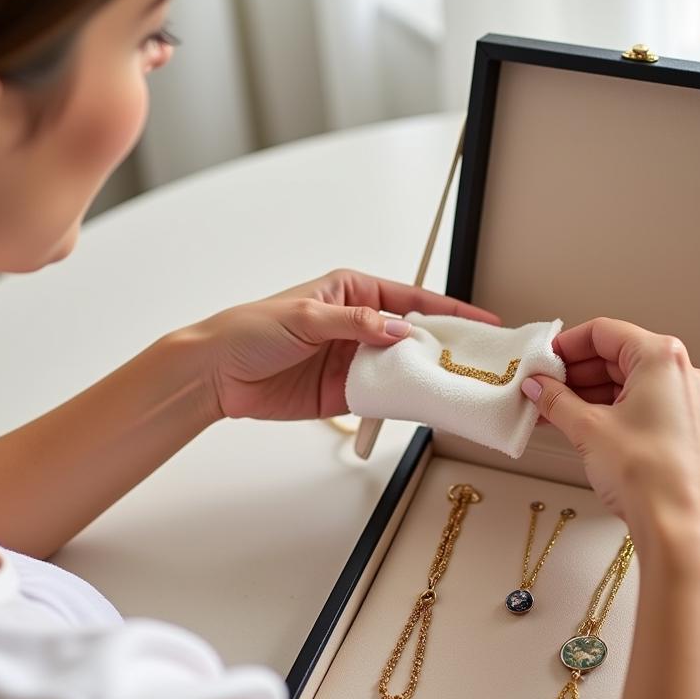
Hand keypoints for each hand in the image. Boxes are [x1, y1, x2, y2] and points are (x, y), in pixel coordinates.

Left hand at [192, 268, 499, 421]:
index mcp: (352, 292)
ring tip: (463, 388)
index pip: (410, 299)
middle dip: (446, 347)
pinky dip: (404, 402)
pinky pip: (383, 397)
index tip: (481, 321)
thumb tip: (397, 330)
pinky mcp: (344, 393)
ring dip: (428, 378)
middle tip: (482, 362)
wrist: (216, 374)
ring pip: (403, 368)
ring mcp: (353, 361)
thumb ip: (354, 323)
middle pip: (414, 336)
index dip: (448, 310)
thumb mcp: (305, 316)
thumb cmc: (251, 329)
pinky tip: (426, 406)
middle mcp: (357, 325)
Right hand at [521, 317, 699, 576]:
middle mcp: (686, 376)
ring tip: (557, 413)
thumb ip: (556, 400)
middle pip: (620, 357)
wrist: (683, 531)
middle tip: (544, 388)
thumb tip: (540, 387)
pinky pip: (647, 409)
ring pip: (633, 385)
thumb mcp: (587, 429)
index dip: (567, 345)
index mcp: (663, 359)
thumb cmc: (650, 477)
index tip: (544, 361)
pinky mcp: (692, 434)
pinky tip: (586, 430)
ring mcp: (693, 406)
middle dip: (577, 373)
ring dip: (592, 394)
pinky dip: (615, 412)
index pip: (605, 332)